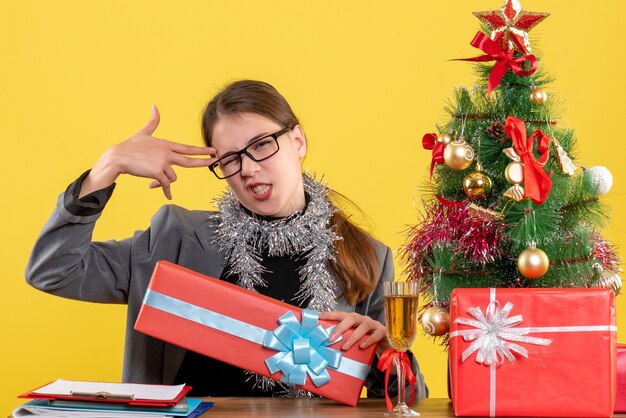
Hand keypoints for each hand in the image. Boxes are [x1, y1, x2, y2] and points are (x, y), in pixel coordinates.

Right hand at [80, 105, 215, 199]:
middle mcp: (167, 153)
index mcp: (166, 144)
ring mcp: (162, 163)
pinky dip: (165, 190)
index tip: (213, 150)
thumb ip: (153, 122)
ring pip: (173, 177)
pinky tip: (168, 196)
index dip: (201, 150)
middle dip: (203, 161)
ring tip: (153, 179)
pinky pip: (166, 184)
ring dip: (165, 181)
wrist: (117, 158)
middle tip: (214, 161)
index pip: (188, 148)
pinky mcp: (157, 172)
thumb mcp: (143, 133)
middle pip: (189, 160)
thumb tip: (154, 106)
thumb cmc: (129, 146)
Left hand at [318, 311, 390, 355]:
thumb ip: (342, 339)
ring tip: (344, 347)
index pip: (340, 314)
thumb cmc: (365, 340)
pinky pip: (376, 334)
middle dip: (340, 327)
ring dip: (353, 337)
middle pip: (351, 318)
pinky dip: (368, 340)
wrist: (385, 344)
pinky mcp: (382, 331)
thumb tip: (324, 346)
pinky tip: (362, 346)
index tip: (317, 316)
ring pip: (363, 327)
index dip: (329, 314)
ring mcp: (372, 324)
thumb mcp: (352, 338)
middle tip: (331, 338)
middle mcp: (362, 319)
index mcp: (353, 319)